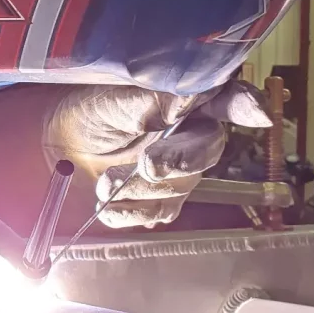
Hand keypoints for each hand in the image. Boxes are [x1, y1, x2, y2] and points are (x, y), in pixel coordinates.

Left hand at [45, 80, 271, 228]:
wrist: (59, 143)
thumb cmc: (92, 110)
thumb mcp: (115, 100)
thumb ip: (154, 100)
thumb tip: (188, 99)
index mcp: (187, 100)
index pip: (226, 99)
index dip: (244, 104)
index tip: (255, 111)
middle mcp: (192, 136)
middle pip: (205, 151)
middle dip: (180, 160)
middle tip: (149, 164)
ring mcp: (179, 173)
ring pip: (178, 188)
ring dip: (140, 190)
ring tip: (106, 182)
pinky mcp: (157, 200)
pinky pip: (156, 213)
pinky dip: (129, 212)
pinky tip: (107, 205)